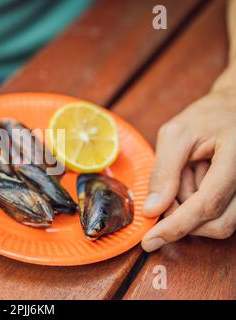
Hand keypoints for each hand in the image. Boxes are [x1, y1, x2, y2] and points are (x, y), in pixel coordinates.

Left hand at [141, 76, 235, 251]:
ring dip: (191, 210)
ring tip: (187, 176)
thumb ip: (164, 172)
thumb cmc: (206, 118)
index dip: (176, 226)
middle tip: (168, 189)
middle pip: (217, 223)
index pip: (207, 204)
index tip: (149, 241)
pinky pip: (222, 215)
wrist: (233, 110)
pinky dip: (199, 206)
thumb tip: (152, 209)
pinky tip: (196, 181)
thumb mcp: (176, 135)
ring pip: (219, 223)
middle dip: (183, 217)